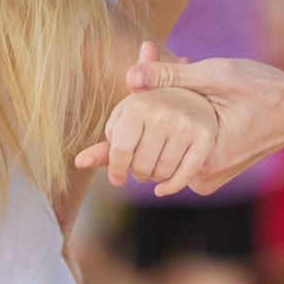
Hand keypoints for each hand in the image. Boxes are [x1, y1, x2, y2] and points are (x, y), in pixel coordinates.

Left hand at [79, 70, 223, 195]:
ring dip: (155, 177)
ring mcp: (186, 125)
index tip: (117, 177)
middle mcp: (162, 113)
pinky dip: (171, 187)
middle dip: (138, 172)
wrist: (193, 95)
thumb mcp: (127, 121)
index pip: (120, 151)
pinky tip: (162, 188)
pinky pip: (184, 175)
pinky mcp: (205, 137)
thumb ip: (106, 144)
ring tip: (155, 164)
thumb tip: (79, 162)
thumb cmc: (151, 113)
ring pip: (162, 173)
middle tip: (142, 164)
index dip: (116, 169)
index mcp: (137, 104)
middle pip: (141, 166)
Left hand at [104, 43, 283, 192]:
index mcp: (202, 155)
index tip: (80, 158)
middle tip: (160, 62)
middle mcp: (204, 174)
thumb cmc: (265, 88)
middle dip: (145, 116)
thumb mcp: (216, 75)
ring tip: (181, 70)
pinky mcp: (215, 170)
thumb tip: (130, 76)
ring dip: (164, 120)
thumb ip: (171, 77)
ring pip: (167, 151)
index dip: (110, 154)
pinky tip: (195, 97)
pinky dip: (180, 129)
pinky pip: (183, 154)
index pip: (143, 157)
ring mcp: (210, 176)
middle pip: (152, 152)